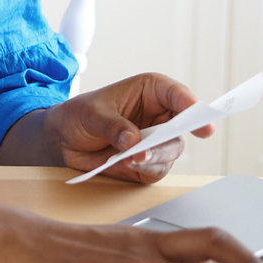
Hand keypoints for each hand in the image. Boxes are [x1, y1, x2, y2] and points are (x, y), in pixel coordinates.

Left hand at [45, 73, 214, 182]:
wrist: (65, 140)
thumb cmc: (81, 115)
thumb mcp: (92, 114)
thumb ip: (113, 126)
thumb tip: (133, 141)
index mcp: (152, 92)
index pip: (177, 95)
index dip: (190, 103)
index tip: (198, 113)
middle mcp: (159, 116)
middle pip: (181, 127)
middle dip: (171, 137)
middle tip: (160, 145)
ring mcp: (156, 141)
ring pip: (171, 151)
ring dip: (154, 157)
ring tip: (132, 158)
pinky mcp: (148, 163)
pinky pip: (156, 169)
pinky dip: (145, 169)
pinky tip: (128, 164)